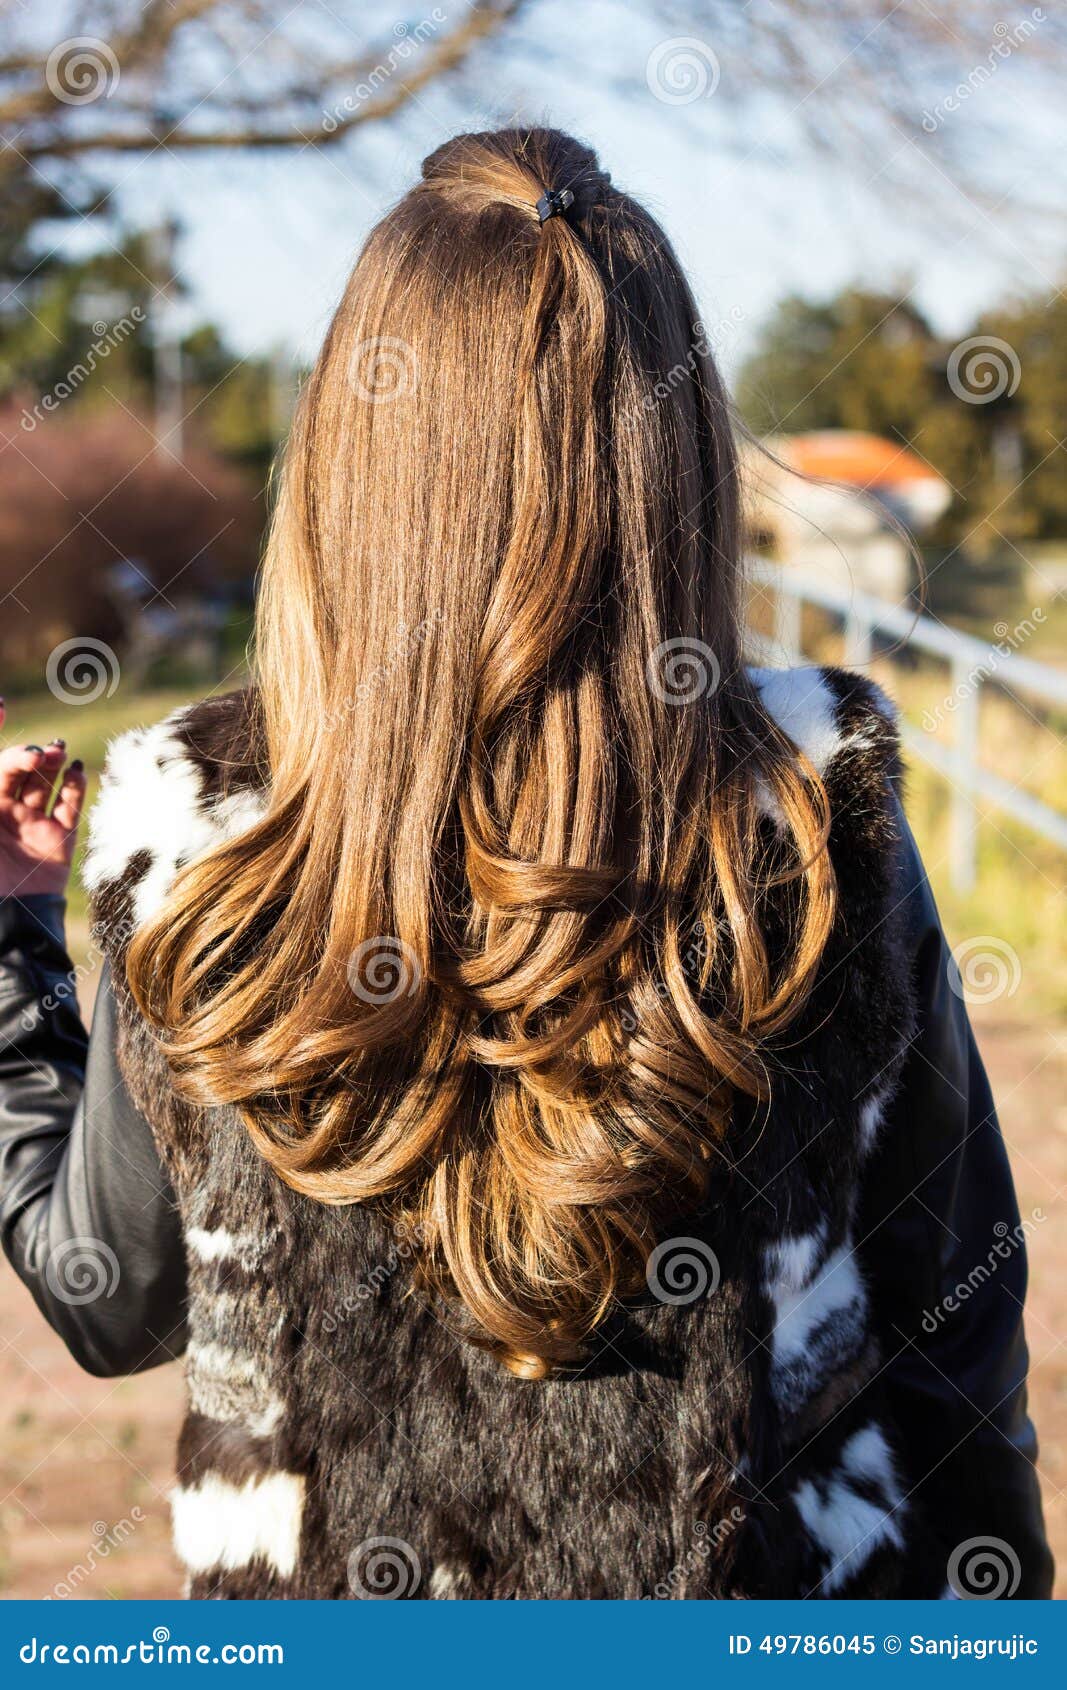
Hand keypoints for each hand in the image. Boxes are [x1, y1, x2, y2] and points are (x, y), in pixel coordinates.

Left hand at [0, 701, 86, 897]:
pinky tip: (77, 770)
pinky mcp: (58, 840)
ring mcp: (32, 824)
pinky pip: (70, 806)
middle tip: (39, 753)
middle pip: (17, 770)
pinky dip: (75, 786)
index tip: (2, 705)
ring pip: (44, 783)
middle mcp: (3, 811)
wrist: (8, 917)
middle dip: (27, 755)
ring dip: (52, 764)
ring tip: (57, 753)